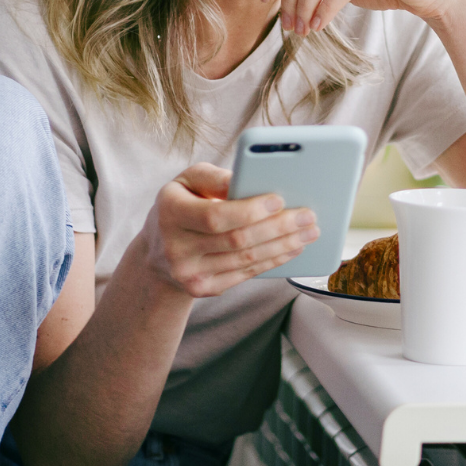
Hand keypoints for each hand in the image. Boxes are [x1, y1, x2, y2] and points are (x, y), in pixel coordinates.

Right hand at [139, 164, 319, 297]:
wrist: (157, 250)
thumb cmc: (182, 203)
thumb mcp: (188, 180)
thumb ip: (215, 176)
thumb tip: (248, 179)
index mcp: (171, 212)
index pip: (216, 216)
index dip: (251, 210)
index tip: (280, 199)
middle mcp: (176, 247)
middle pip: (238, 240)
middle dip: (279, 228)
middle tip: (308, 216)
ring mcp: (189, 273)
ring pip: (246, 259)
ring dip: (284, 245)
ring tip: (308, 232)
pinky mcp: (203, 289)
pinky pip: (246, 274)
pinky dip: (273, 261)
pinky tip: (292, 248)